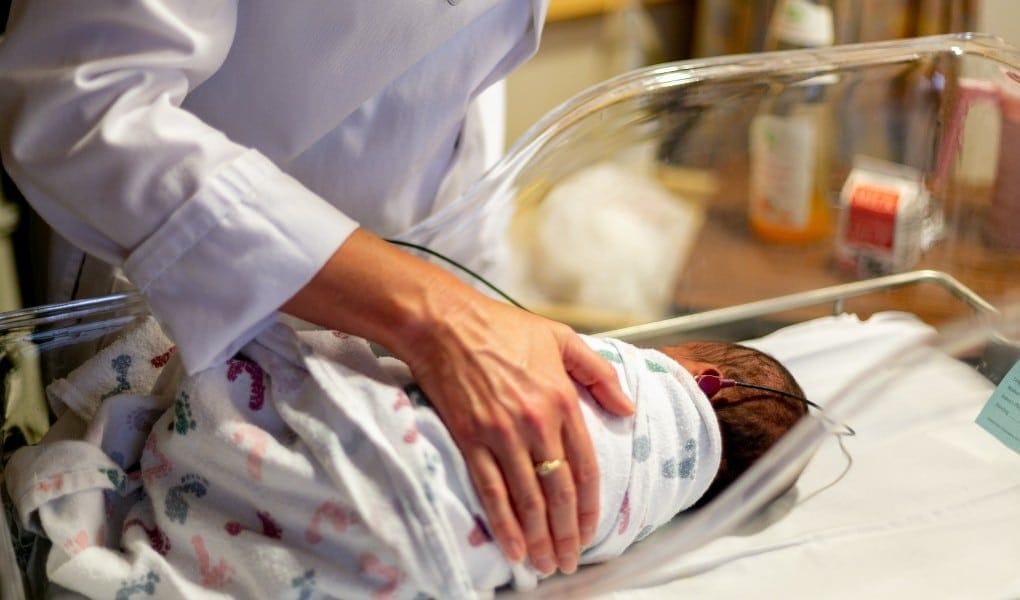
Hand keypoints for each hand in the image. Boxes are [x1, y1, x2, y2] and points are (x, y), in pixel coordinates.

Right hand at [282, 229, 633, 573]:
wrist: (445, 323)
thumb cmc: (502, 327)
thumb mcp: (561, 339)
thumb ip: (600, 374)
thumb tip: (628, 409)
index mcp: (562, 400)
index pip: (585, 467)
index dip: (590, 507)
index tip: (592, 532)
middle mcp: (536, 422)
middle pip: (559, 492)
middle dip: (567, 533)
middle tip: (569, 561)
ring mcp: (501, 433)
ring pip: (528, 498)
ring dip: (539, 538)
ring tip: (546, 564)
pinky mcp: (470, 439)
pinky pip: (491, 490)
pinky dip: (504, 524)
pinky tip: (514, 547)